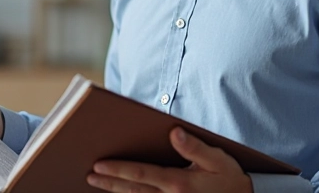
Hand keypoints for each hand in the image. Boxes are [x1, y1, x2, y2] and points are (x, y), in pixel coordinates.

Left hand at [87, 127, 252, 192]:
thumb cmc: (230, 179)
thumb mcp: (218, 159)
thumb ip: (195, 147)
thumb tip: (173, 132)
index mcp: (179, 183)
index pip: (142, 175)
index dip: (118, 170)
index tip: (98, 165)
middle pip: (132, 190)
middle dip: (109, 182)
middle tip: (89, 174)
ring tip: (95, 184)